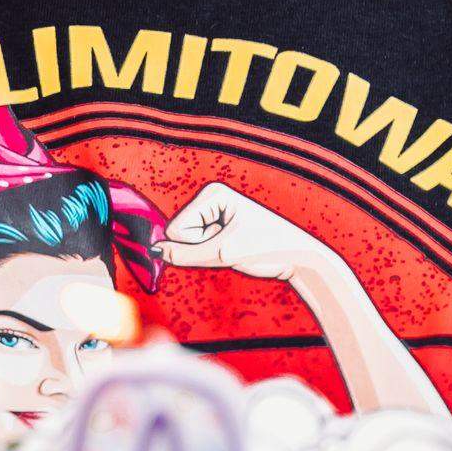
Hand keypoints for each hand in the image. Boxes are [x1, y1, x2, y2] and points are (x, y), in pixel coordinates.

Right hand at [160, 183, 317, 282]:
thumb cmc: (266, 249)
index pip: (176, 228)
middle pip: (178, 234)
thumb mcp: (223, 254)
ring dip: (206, 252)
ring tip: (234, 247)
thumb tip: (154, 251)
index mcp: (213, 194)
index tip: (226, 241)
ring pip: (185, 243)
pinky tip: (233, 249)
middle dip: (200, 248)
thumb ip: (184, 255)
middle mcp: (210, 198)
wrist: (296, 257)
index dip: (197, 244)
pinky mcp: (216, 226)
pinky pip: (195, 246)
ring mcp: (213, 212)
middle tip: (231, 247)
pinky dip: (210, 254)